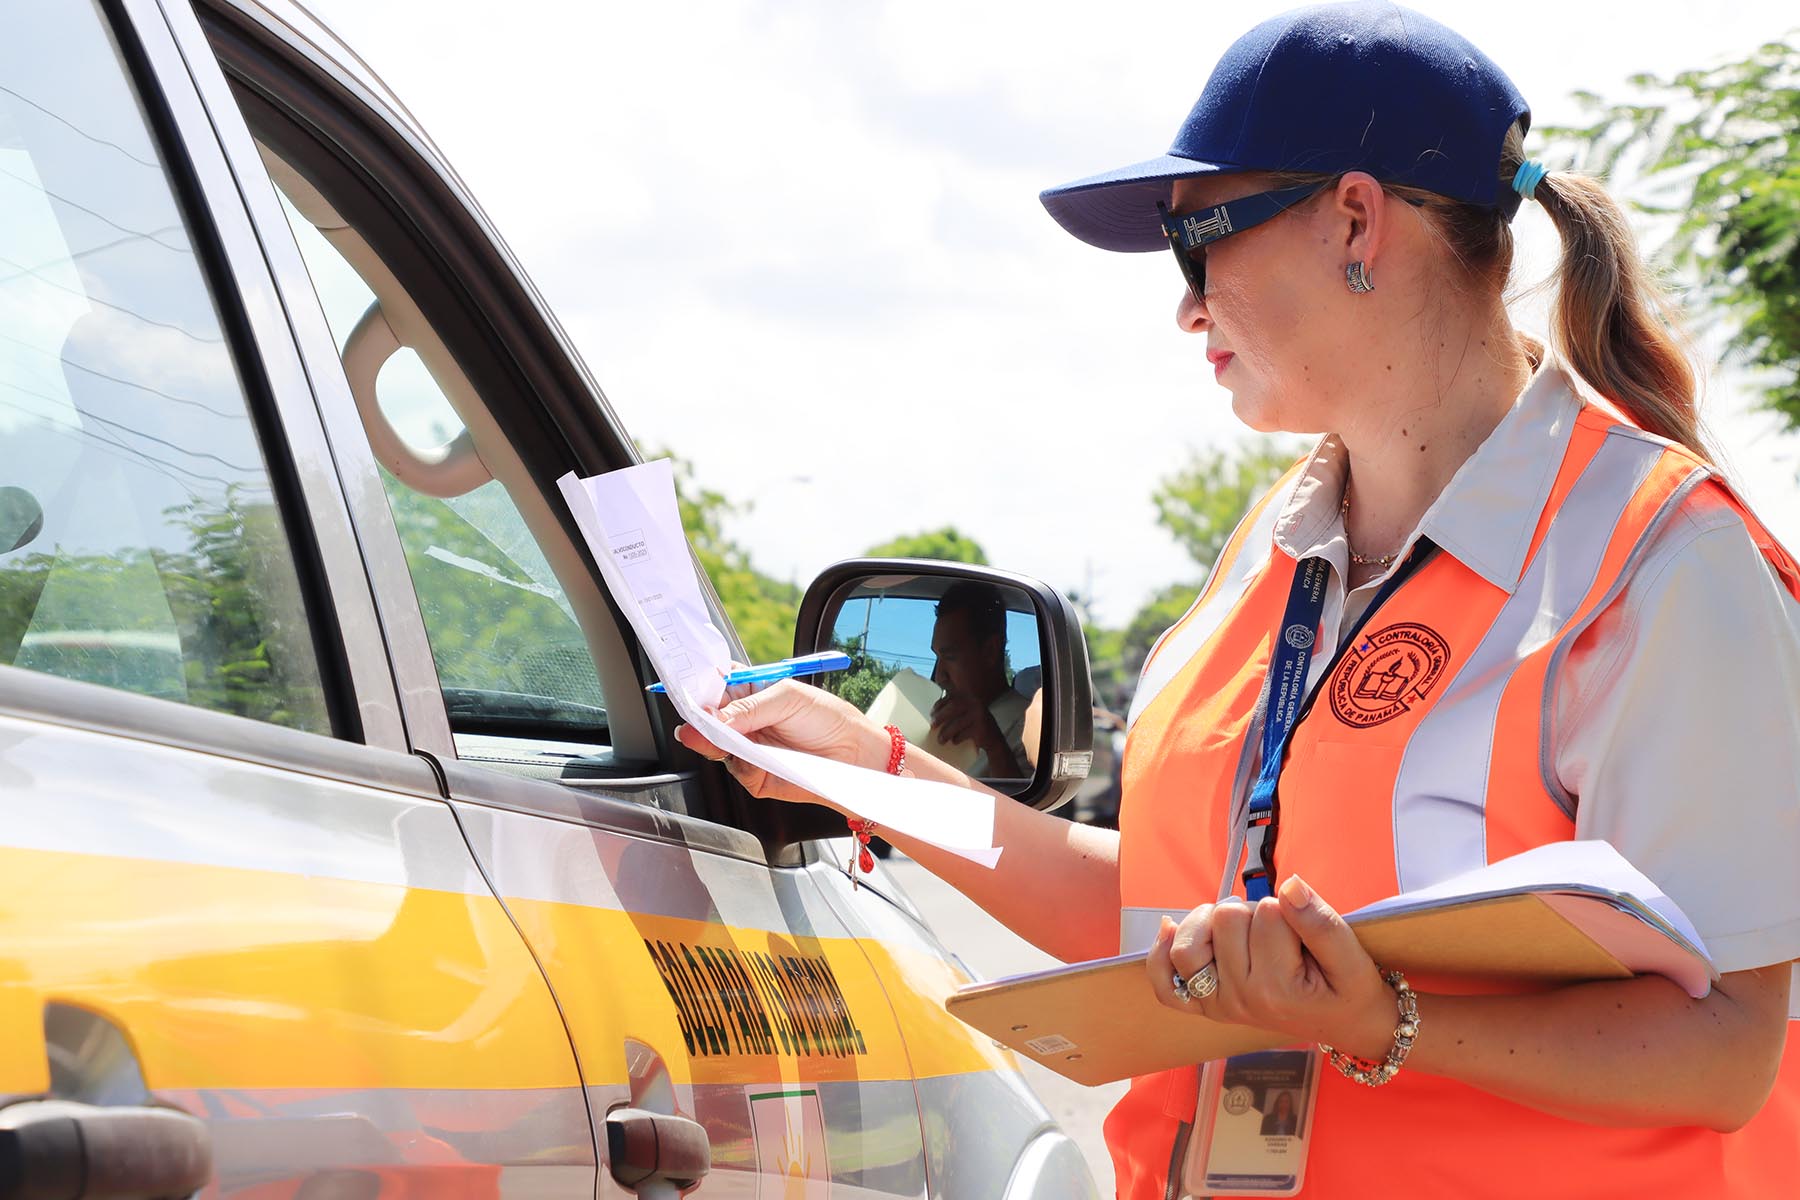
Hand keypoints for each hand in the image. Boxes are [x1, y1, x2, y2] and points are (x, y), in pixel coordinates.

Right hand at [674, 679, 884, 806]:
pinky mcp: (756, 775)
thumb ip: (749, 707)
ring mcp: (749, 749)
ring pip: (715, 747)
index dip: (699, 687)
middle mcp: (745, 722)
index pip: (715, 686)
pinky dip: (742, 763)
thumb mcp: (788, 698)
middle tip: (695, 720)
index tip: (686, 690)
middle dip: (698, 719)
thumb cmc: (829, 719)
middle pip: (707, 719)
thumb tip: (715, 719)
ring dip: (712, 743)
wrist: (855, 756)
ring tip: (717, 737)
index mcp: (751, 694)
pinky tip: (753, 756)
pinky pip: (737, 770)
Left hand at [930, 693, 1002, 752]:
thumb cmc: (975, 725)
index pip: (952, 696)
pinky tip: (955, 741)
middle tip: (933, 726)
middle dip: (940, 716)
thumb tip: (934, 712)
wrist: (994, 739)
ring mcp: (980, 715)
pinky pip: (965, 733)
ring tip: (941, 740)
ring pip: (958, 723)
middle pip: (954, 707)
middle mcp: (976, 703)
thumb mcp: (966, 712)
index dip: (939, 705)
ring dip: (946, 732)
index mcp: (970, 697)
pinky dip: (957, 738)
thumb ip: (953, 707)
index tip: (932, 714)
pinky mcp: (982, 729)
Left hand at [1146, 876, 1395, 1057]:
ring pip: (1191, 937)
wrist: (1351, 1024)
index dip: (1291, 909)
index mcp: (1276, 989)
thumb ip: (1321, 921)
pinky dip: (1162, 954)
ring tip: (1247, 932)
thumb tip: (1289, 885)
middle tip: (1283, 935)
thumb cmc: (1351, 988)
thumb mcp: (1351, 955)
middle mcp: (1240, 1000)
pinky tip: (1171, 929)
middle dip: (1255, 912)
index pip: (1268, 911)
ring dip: (1215, 922)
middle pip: (1226, 918)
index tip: (1308, 933)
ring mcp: (1218, 1006)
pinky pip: (1165, 983)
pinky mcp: (1206, 1007)